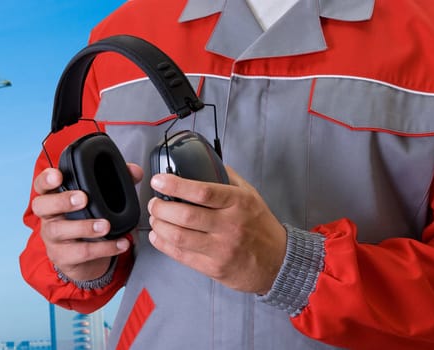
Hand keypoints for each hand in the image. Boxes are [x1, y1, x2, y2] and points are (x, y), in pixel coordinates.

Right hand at [31, 164, 142, 280]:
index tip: (58, 175)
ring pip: (59, 230)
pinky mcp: (63, 257)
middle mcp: (48, 216)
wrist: (82, 259)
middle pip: (42, 205)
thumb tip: (134, 171)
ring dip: (84, 227)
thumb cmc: (86, 221)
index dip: (46, 179)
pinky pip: (80, 252)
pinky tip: (120, 243)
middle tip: (83, 199)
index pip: (41, 185)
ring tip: (105, 225)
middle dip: (62, 200)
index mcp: (54, 197)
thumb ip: (116, 182)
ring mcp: (52, 237)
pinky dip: (104, 248)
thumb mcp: (97, 200)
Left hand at [147, 166, 286, 293]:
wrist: (279, 262)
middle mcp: (230, 226)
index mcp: (238, 203)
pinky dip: (163, 244)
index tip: (158, 181)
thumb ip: (226, 178)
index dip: (175, 185)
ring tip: (155, 218)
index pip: (202, 192)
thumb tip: (203, 160)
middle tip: (154, 203)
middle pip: (185, 216)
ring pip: (179, 237)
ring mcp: (221, 249)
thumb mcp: (250, 195)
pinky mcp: (214, 268)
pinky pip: (181, 256)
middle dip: (161, 208)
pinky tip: (158, 236)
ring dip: (159, 226)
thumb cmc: (260, 226)